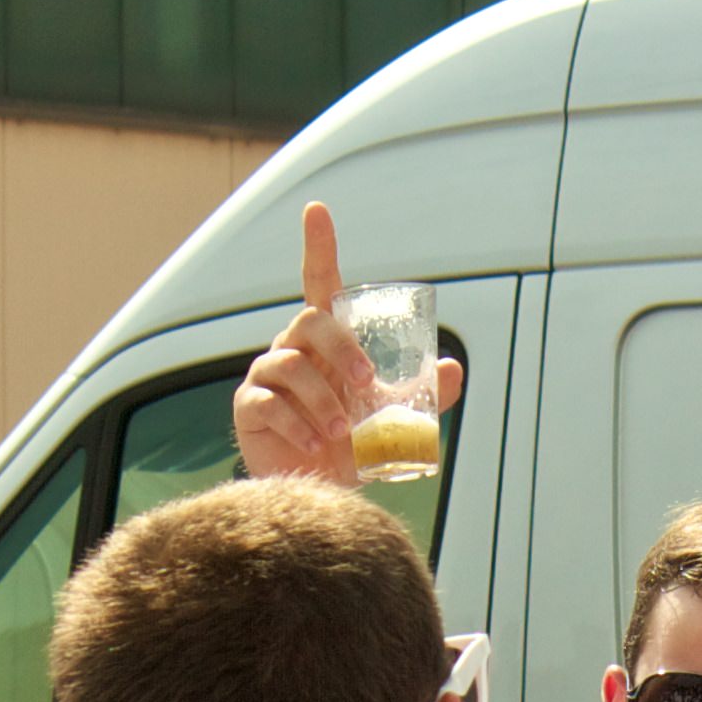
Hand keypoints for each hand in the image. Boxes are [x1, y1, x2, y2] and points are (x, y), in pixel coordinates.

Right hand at [232, 203, 460, 485]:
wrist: (319, 491)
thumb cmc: (352, 445)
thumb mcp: (394, 417)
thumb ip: (423, 394)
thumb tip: (453, 368)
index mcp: (326, 340)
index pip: (319, 282)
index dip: (317, 245)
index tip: (317, 210)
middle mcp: (293, 347)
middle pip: (309, 321)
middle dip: (341, 348)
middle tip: (367, 384)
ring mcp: (266, 376)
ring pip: (290, 365)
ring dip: (323, 400)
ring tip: (342, 433)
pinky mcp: (249, 408)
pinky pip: (268, 403)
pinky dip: (296, 425)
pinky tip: (315, 446)